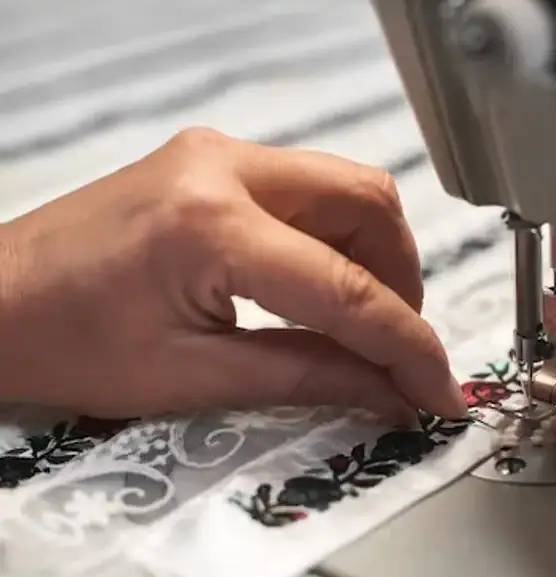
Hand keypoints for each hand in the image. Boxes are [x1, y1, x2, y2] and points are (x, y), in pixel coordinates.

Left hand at [0, 128, 464, 421]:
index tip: (439, 388)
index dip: (407, 345)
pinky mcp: (213, 162)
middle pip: (367, 202)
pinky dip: (337, 239)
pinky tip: (324, 289)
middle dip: (402, 281)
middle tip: (397, 347)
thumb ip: (307, 378)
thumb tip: (389, 391)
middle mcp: (223, 168)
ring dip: (374, 255)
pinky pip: (309, 189)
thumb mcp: (193, 378)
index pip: (347, 288)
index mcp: (211, 226)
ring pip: (345, 188)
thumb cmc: (64, 344)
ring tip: (362, 323)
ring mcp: (218, 155)